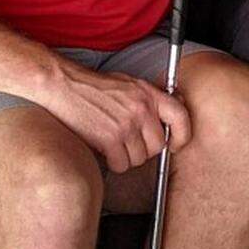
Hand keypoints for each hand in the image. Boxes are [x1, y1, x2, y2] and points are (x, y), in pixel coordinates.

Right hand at [43, 60, 191, 174]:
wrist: (66, 85)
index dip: (182, 135)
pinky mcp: (108, 139)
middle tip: (131, 142)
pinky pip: (121, 165)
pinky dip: (114, 162)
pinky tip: (105, 149)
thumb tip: (177, 106)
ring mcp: (125, 125)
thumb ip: (152, 97)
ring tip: (115, 142)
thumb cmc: (97, 86)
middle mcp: (140, 109)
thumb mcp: (131, 83)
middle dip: (145, 149)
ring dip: (128, 157)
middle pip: (157, 146)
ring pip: (139, 159)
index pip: (180, 116)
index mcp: (148, 93)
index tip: (175, 144)